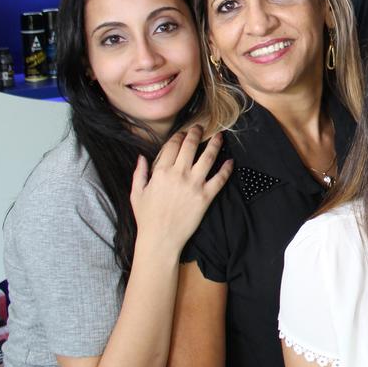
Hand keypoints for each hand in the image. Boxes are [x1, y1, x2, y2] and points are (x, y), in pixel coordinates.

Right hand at [130, 126, 231, 252]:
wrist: (160, 239)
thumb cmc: (147, 218)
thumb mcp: (137, 194)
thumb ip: (139, 173)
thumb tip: (141, 157)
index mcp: (161, 172)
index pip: (172, 145)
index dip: (179, 136)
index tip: (184, 132)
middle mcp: (179, 174)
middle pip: (191, 146)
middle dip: (197, 133)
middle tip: (201, 127)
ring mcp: (194, 185)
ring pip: (208, 157)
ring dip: (215, 144)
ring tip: (220, 136)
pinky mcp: (206, 197)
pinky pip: (220, 179)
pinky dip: (227, 168)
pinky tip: (230, 161)